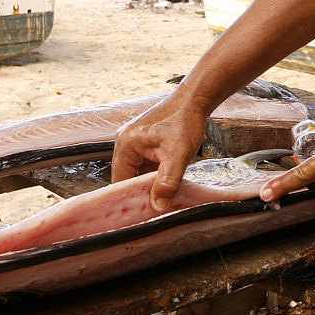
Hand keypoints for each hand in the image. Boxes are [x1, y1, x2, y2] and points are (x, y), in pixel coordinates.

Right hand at [112, 95, 207, 210]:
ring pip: (136, 172)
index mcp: (125, 144)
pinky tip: (164, 183)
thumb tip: (158, 206)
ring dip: (147, 183)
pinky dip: (153, 175)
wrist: (194, 102)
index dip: (130, 197)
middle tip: (153, 207)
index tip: (141, 212)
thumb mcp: (177, 156)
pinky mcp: (144, 142)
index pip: (119, 180)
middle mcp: (125, 142)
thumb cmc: (184, 123)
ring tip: (160, 197)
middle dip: (140, 191)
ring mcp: (134, 142)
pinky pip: (144, 165)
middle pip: (126, 177)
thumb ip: (167, 182)